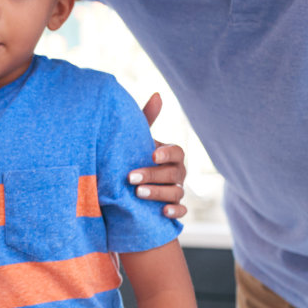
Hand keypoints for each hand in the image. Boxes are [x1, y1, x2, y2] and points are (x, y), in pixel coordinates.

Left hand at [135, 92, 187, 219]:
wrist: (126, 191)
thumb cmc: (133, 159)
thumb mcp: (136, 141)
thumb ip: (146, 119)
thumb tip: (158, 94)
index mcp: (171, 156)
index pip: (177, 152)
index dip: (167, 153)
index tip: (151, 154)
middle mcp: (177, 174)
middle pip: (173, 173)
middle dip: (153, 175)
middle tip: (131, 177)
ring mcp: (176, 192)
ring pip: (176, 193)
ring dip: (158, 193)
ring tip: (138, 193)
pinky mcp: (172, 210)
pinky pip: (181, 212)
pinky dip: (174, 212)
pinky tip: (162, 212)